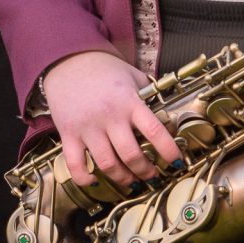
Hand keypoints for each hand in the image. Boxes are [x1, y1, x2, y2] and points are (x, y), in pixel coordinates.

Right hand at [40, 48, 181, 189]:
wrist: (66, 61)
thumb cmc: (103, 69)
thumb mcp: (132, 75)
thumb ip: (148, 95)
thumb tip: (168, 113)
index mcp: (128, 102)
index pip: (154, 131)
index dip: (168, 151)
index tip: (176, 162)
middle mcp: (109, 117)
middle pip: (131, 155)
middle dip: (145, 171)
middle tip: (152, 175)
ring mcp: (87, 127)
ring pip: (107, 164)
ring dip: (123, 178)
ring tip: (131, 181)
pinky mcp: (68, 134)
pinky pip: (74, 164)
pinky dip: (85, 178)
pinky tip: (95, 181)